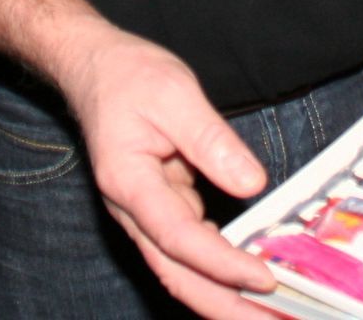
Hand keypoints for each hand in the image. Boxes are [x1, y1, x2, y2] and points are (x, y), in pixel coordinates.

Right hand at [54, 25, 276, 317]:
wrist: (94, 67)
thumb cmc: (128, 75)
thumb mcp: (175, 93)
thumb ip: (211, 140)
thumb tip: (251, 183)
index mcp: (128, 182)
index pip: (178, 238)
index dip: (221, 263)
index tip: (263, 277)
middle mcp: (132, 209)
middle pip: (176, 274)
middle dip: (223, 306)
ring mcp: (145, 212)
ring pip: (182, 269)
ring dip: (222, 296)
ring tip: (267, 313)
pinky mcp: (161, 207)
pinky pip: (190, 249)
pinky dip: (219, 268)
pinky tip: (250, 278)